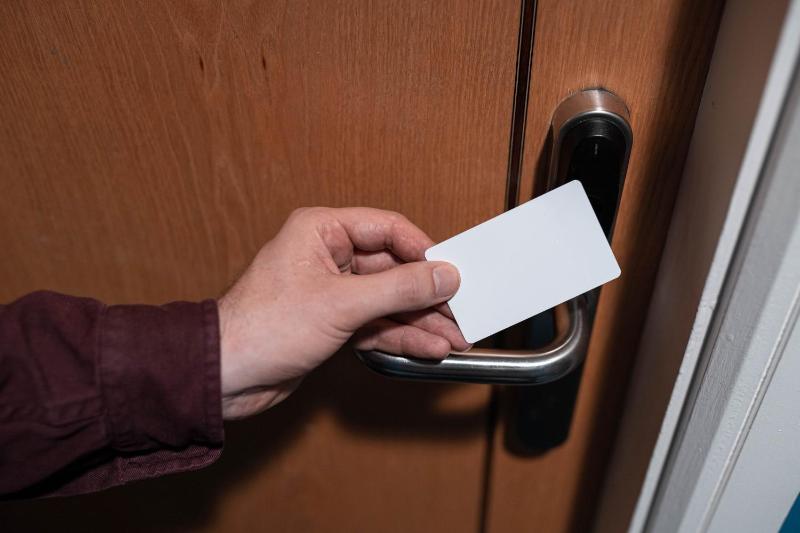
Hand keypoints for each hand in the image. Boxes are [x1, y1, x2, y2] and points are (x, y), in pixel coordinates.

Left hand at [217, 207, 468, 418]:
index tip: (452, 271)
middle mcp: (327, 256)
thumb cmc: (262, 328)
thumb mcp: (341, 304)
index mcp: (321, 231)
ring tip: (454, 336)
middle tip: (460, 310)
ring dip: (420, 320)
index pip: (387, 229)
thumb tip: (443, 275)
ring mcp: (331, 292)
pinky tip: (428, 347)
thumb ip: (398, 289)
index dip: (423, 250)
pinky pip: (376, 323)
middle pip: (392, 268)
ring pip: (387, 300)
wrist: (225, 377)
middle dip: (427, 294)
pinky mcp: (332, 323)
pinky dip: (401, 336)